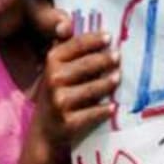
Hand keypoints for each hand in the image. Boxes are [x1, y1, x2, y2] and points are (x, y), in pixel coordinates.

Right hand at [32, 32, 119, 149]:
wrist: (44, 133)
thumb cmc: (56, 94)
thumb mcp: (56, 70)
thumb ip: (69, 52)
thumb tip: (90, 30)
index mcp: (50, 62)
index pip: (76, 45)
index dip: (94, 39)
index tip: (109, 36)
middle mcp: (53, 80)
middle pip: (87, 65)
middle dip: (105, 60)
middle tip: (118, 56)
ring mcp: (60, 102)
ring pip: (93, 88)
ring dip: (109, 83)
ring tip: (118, 77)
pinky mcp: (68, 122)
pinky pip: (93, 113)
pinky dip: (104, 110)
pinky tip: (113, 106)